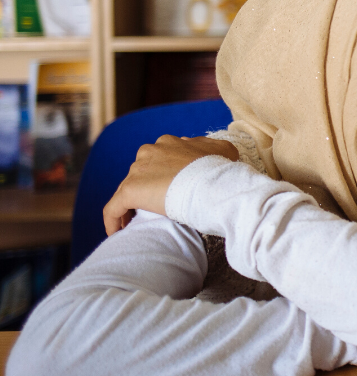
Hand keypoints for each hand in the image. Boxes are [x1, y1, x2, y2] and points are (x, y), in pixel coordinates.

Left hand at [103, 136, 239, 235]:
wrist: (212, 183)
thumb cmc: (219, 170)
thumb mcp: (223, 151)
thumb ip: (212, 148)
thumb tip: (210, 152)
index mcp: (168, 143)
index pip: (157, 159)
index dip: (161, 175)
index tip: (167, 189)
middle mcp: (149, 152)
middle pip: (140, 172)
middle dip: (145, 188)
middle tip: (155, 207)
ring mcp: (137, 170)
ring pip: (126, 190)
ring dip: (130, 206)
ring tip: (137, 224)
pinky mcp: (130, 190)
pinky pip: (113, 208)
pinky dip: (113, 220)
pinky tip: (117, 233)